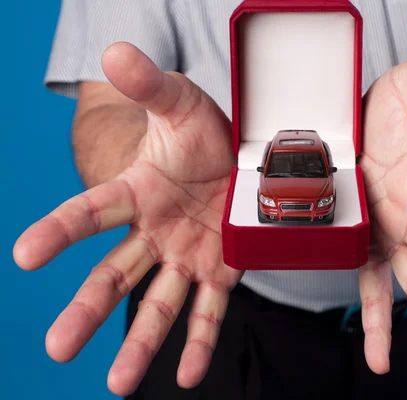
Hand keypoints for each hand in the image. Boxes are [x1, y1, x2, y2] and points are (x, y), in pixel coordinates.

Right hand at [13, 43, 240, 394]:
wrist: (235, 154)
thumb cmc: (200, 132)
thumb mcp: (180, 101)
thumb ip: (150, 83)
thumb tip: (114, 52)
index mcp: (137, 192)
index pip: (91, 211)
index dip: (59, 230)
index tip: (26, 254)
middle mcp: (154, 232)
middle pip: (114, 274)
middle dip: (86, 309)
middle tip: (56, 348)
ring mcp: (186, 256)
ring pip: (157, 304)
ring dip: (138, 344)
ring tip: (118, 384)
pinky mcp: (219, 271)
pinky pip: (208, 311)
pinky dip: (200, 343)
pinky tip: (188, 377)